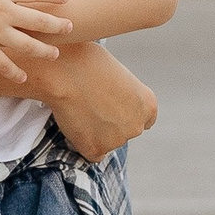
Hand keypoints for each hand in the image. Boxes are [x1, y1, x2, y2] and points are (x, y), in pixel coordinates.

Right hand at [41, 44, 158, 160]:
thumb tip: (112, 103)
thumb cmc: (88, 62)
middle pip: (125, 132)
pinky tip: (74, 123)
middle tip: (90, 106)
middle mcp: (137, 126)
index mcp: (147, 104)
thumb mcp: (117, 74)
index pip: (145, 120)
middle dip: (111, 124)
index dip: (127, 114)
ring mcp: (117, 140)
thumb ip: (122, 94)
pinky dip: (82, 142)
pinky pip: (90, 152)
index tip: (113, 109)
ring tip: (79, 110)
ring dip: (95, 132)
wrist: (67, 71)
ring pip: (106, 142)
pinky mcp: (96, 149)